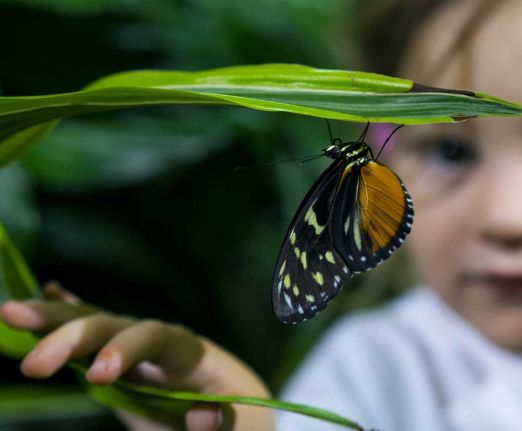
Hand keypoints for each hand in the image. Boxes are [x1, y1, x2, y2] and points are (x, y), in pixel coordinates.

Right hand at [0, 283, 274, 430]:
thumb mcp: (244, 427)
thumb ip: (226, 423)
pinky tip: (48, 292)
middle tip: (31, 363)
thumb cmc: (245, 422)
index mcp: (194, 354)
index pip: (157, 337)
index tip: (98, 376)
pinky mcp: (124, 367)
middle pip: (117, 325)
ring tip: (9, 314)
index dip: (126, 350)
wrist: (242, 416)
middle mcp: (163, 344)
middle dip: (74, 335)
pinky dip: (71, 312)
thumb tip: (205, 413)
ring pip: (95, 326)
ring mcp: (140, 353)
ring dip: (54, 320)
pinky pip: (93, 338)